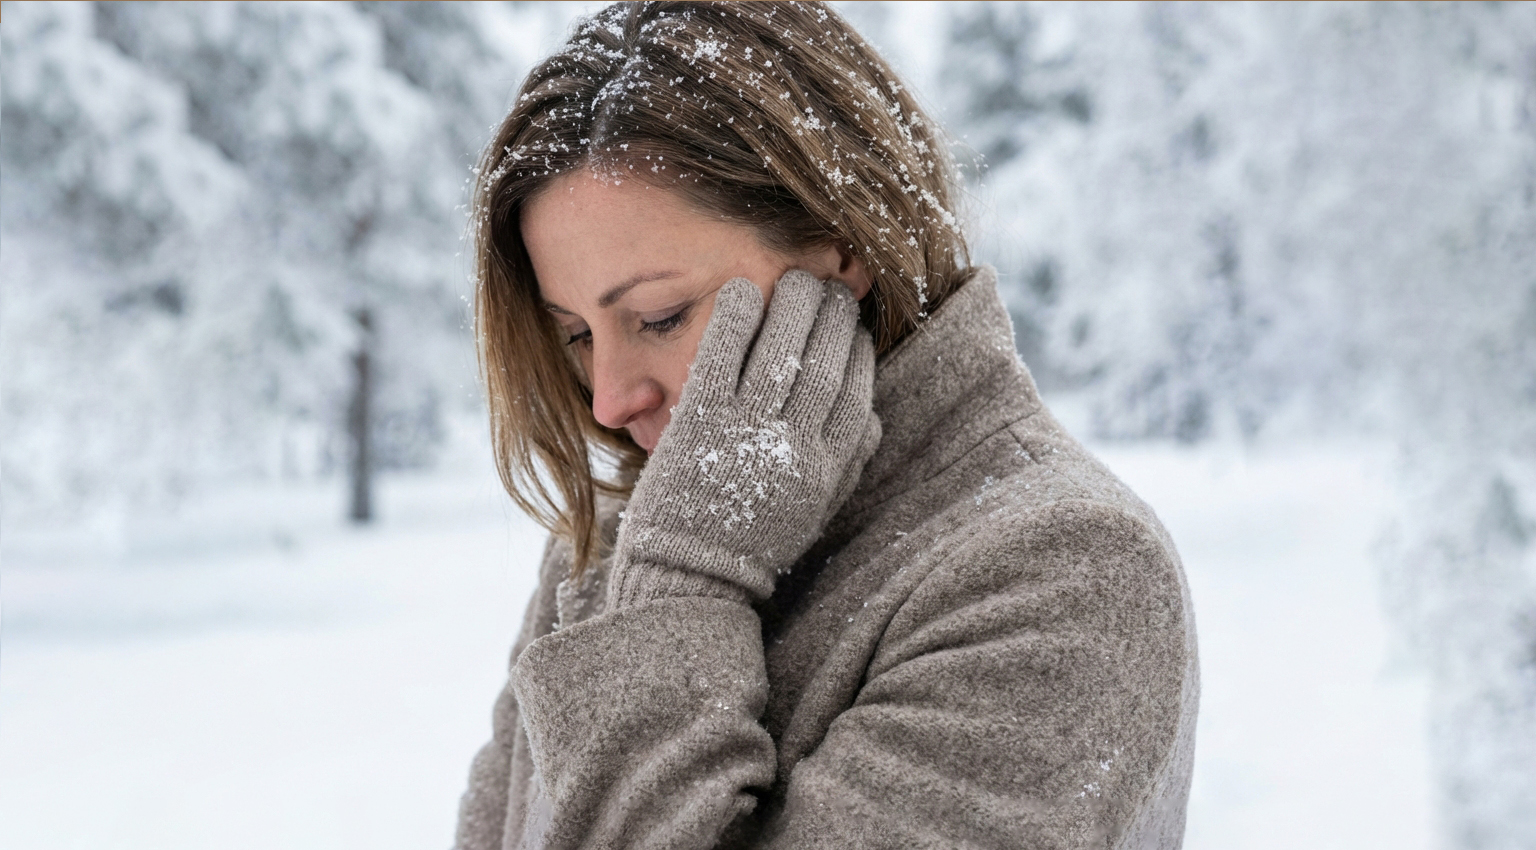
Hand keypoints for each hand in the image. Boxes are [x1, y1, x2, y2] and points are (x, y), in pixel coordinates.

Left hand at [608, 270, 880, 604]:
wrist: (687, 579)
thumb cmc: (749, 544)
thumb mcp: (811, 513)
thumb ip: (844, 467)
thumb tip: (874, 421)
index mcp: (825, 470)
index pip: (856, 395)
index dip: (859, 353)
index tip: (855, 327)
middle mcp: (793, 448)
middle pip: (825, 365)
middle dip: (834, 318)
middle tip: (832, 286)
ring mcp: (746, 433)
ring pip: (782, 352)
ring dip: (793, 305)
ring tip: (796, 277)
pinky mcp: (700, 422)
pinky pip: (723, 357)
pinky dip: (736, 318)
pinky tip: (743, 289)